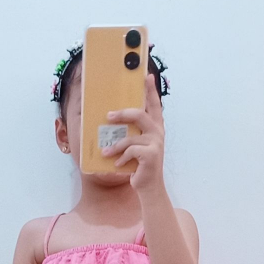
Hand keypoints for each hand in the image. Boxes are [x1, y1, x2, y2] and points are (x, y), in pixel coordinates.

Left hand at [100, 69, 164, 193]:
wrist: (148, 187)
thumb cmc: (139, 164)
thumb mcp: (135, 145)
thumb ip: (130, 132)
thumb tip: (110, 118)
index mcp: (155, 127)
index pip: (154, 105)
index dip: (151, 90)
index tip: (146, 75)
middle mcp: (158, 133)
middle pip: (139, 114)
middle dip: (121, 114)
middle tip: (108, 116)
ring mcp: (156, 143)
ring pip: (130, 137)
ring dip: (115, 145)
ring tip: (105, 151)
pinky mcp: (151, 155)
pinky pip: (130, 151)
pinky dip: (120, 158)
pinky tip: (117, 164)